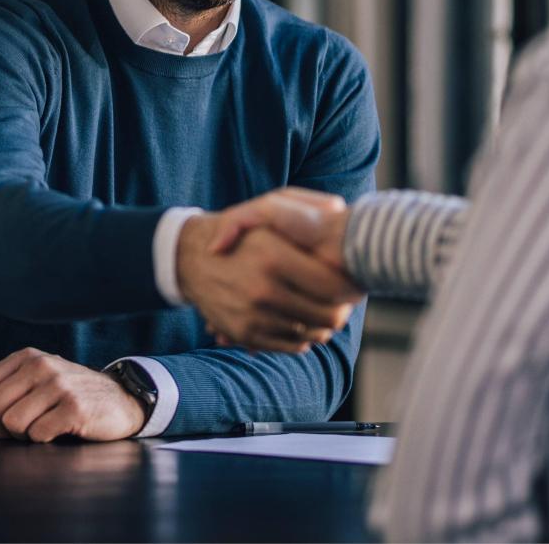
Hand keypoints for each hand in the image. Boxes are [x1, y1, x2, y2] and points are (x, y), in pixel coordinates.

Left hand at [0, 348, 145, 441]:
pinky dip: (43, 440)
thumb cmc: (69, 397)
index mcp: (27, 357)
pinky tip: (59, 430)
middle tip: (18, 432)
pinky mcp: (74, 407)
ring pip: (12, 423)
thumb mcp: (31, 389)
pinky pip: (37, 434)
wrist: (120, 400)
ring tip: (40, 429)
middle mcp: (42, 364)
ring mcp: (60, 384)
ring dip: (22, 437)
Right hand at [176, 202, 360, 353]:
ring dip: (325, 326)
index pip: (332, 286)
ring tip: (330, 312)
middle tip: (348, 301)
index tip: (356, 281)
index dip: (350, 286)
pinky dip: (304, 338)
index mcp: (273, 255)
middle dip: (343, 309)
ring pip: (310, 334)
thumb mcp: (270, 204)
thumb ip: (307, 203)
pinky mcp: (244, 334)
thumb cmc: (243, 229)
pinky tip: (307, 323)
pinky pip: (288, 345)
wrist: (192, 258)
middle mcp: (263, 289)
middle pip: (326, 315)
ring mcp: (252, 315)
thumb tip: (338, 209)